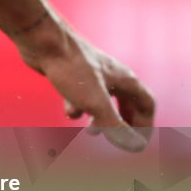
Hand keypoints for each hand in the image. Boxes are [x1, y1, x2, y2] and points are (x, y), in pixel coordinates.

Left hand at [16, 20, 155, 151]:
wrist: (44, 42)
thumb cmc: (72, 69)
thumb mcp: (96, 103)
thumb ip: (115, 126)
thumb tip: (135, 147)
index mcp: (125, 79)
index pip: (146, 104)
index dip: (146, 125)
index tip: (137, 143)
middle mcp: (112, 74)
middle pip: (127, 103)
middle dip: (123, 124)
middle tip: (118, 141)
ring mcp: (92, 73)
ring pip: (102, 100)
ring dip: (99, 118)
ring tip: (90, 132)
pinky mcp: (73, 73)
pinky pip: (82, 95)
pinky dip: (78, 107)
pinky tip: (69, 111)